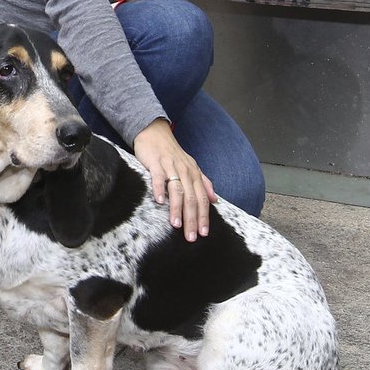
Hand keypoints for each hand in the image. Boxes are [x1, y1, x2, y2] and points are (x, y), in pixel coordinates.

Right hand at [132, 119, 214, 241]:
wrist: (154, 132)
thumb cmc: (172, 153)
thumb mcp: (191, 166)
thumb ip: (204, 183)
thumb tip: (215, 200)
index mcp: (194, 174)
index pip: (202, 198)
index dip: (204, 216)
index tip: (203, 233)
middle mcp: (185, 171)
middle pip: (191, 198)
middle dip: (192, 218)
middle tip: (190, 236)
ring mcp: (170, 167)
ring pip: (177, 190)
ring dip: (177, 208)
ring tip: (176, 224)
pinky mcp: (156, 163)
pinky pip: (158, 178)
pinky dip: (160, 189)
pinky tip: (159, 201)